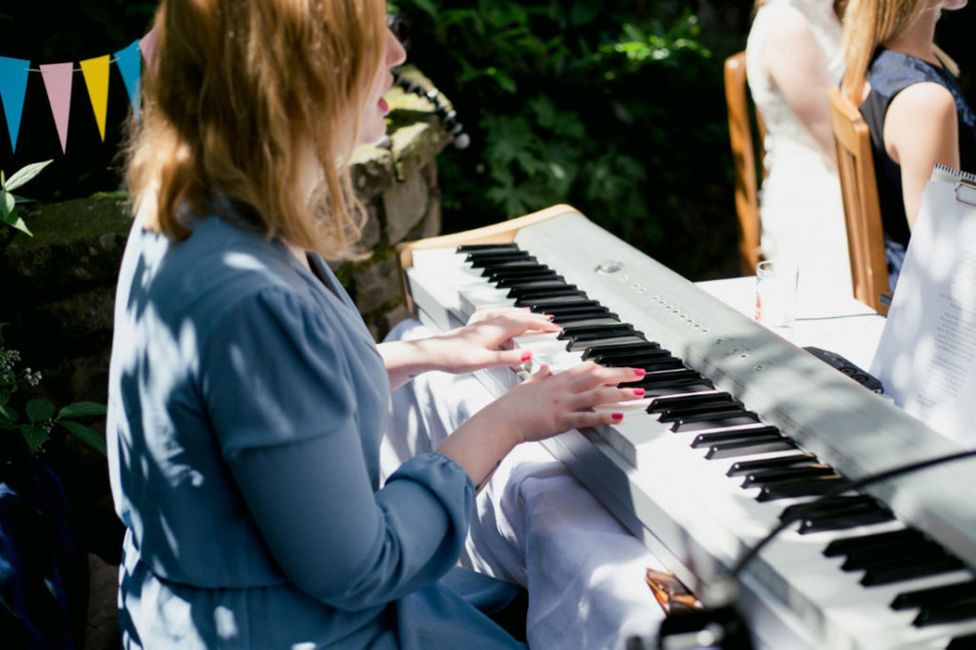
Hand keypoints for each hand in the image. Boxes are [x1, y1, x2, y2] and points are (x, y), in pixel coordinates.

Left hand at [427, 308, 558, 374]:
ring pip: (508, 314)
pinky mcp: (474, 325)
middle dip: (537, 319)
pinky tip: (503, 313)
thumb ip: (508, 357)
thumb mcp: (484, 362)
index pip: (526, 324)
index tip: (556, 328)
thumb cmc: (455, 357)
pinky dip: (506, 313)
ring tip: (534, 315)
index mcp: (497, 330)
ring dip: (523, 315)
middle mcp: (491, 322)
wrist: (433, 352)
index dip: (542, 326)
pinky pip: (495, 314)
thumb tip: (529, 355)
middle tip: (552, 322)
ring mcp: (482, 322)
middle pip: (519, 317)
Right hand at [488, 362, 644, 443]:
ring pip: (597, 395)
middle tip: (639, 374)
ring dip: (620, 394)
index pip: (585, 369)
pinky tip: (618, 417)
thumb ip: (539, 376)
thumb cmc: (512, 405)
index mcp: (556, 380)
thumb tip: (544, 368)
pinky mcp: (561, 419)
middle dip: (621, 374)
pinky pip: (587, 417)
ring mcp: (563, 403)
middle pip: (598, 377)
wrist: (502, 418)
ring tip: (638, 394)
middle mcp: (563, 389)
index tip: (617, 369)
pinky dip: (604, 416)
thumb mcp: (527, 384)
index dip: (603, 368)